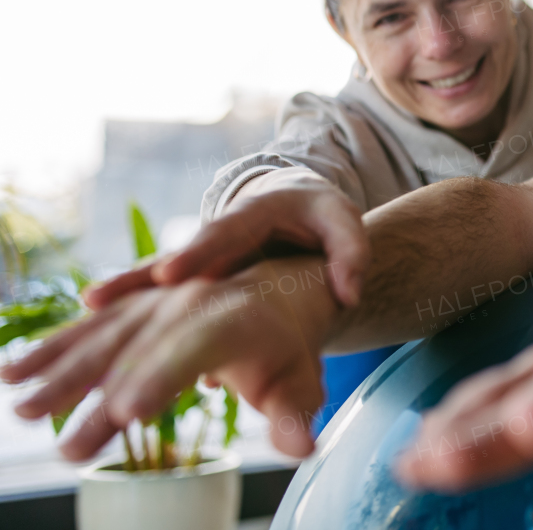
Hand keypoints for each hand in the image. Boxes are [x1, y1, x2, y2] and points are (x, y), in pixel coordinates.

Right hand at [0, 258, 337, 459]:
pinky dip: (54, 348)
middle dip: (99, 398)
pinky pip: (91, 326)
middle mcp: (189, 303)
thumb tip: (303, 449)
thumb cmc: (290, 345)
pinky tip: (15, 374)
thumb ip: (294, 413)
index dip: (158, 379)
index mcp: (232, 319)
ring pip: (105, 336)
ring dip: (63, 372)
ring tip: (26, 411)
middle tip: (69, 449)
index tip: (126, 413)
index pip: (192, 350)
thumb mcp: (301, 379)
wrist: (280, 285)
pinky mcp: (135, 305)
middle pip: (139, 352)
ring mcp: (157, 301)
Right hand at [84, 175, 367, 309]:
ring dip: (121, 298)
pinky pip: (159, 299)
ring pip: (155, 280)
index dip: (195, 253)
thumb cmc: (321, 215)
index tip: (169, 273)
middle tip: (99, 300)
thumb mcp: (344, 223)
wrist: (297, 202)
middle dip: (138, 280)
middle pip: (174, 258)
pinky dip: (131, 316)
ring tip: (84, 316)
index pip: (223, 233)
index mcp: (255, 213)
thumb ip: (350, 255)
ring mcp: (202, 257)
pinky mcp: (194, 280)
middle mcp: (218, 234)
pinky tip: (98, 343)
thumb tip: (348, 295)